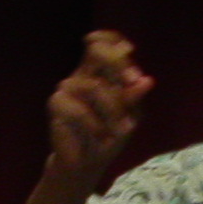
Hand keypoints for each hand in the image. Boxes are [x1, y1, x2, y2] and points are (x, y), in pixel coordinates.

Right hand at [48, 30, 153, 181]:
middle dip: (118, 64)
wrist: (87, 163)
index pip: (103, 41)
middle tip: (133, 80)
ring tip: (122, 131)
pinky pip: (80, 110)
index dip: (114, 40)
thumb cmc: (108, 135)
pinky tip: (102, 137)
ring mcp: (67, 87)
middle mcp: (83, 74)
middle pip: (96, 50)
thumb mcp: (129, 116)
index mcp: (100, 72)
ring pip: (94, 87)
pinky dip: (95, 126)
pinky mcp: (56, 104)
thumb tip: (146, 80)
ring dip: (113, 111)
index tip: (130, 50)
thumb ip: (134, 97)